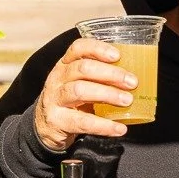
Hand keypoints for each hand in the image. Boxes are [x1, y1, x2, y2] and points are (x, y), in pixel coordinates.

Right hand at [32, 37, 137, 151]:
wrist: (44, 128)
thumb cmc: (70, 101)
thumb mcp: (79, 83)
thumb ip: (99, 78)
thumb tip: (134, 79)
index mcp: (65, 65)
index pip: (78, 48)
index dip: (97, 49)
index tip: (117, 55)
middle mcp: (57, 78)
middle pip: (82, 68)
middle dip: (110, 74)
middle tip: (132, 82)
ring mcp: (55, 99)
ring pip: (80, 91)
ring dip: (107, 94)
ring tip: (127, 101)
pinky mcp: (57, 121)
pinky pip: (82, 122)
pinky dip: (104, 126)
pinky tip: (119, 128)